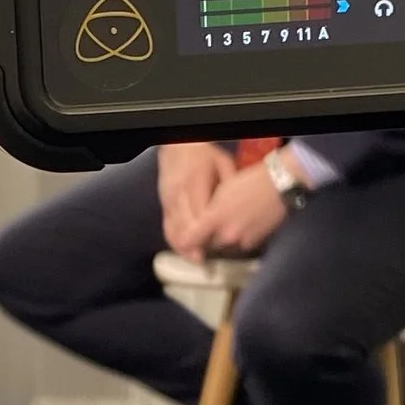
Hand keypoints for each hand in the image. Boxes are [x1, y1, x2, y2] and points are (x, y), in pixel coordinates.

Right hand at [156, 140, 232, 257]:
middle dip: (195, 245)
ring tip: (197, 260)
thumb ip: (230, 186)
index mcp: (195, 181)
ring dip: (185, 247)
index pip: (199, 214)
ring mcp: (169, 200)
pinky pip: (167, 227)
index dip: (206, 234)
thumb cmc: (204, 154)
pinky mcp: (164, 204)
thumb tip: (240, 209)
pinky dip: (176, 241)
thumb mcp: (223, 164)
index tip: (215, 245)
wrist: (177, 145)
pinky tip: (185, 251)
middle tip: (207, 260)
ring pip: (174, 230)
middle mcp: (179, 193)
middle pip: (185, 227)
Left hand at [191, 161, 292, 256]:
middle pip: (208, 245)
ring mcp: (241, 241)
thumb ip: (209, 210)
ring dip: (223, 241)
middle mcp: (225, 234)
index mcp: (214, 218)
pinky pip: (240, 246)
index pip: (191, 239)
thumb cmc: (248, 183)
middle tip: (211, 230)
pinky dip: (238, 241)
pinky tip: (243, 227)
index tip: (183, 244)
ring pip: (224, 247)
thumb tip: (200, 222)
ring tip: (230, 226)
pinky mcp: (254, 244)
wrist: (277, 187)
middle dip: (207, 240)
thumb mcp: (221, 191)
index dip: (185, 244)